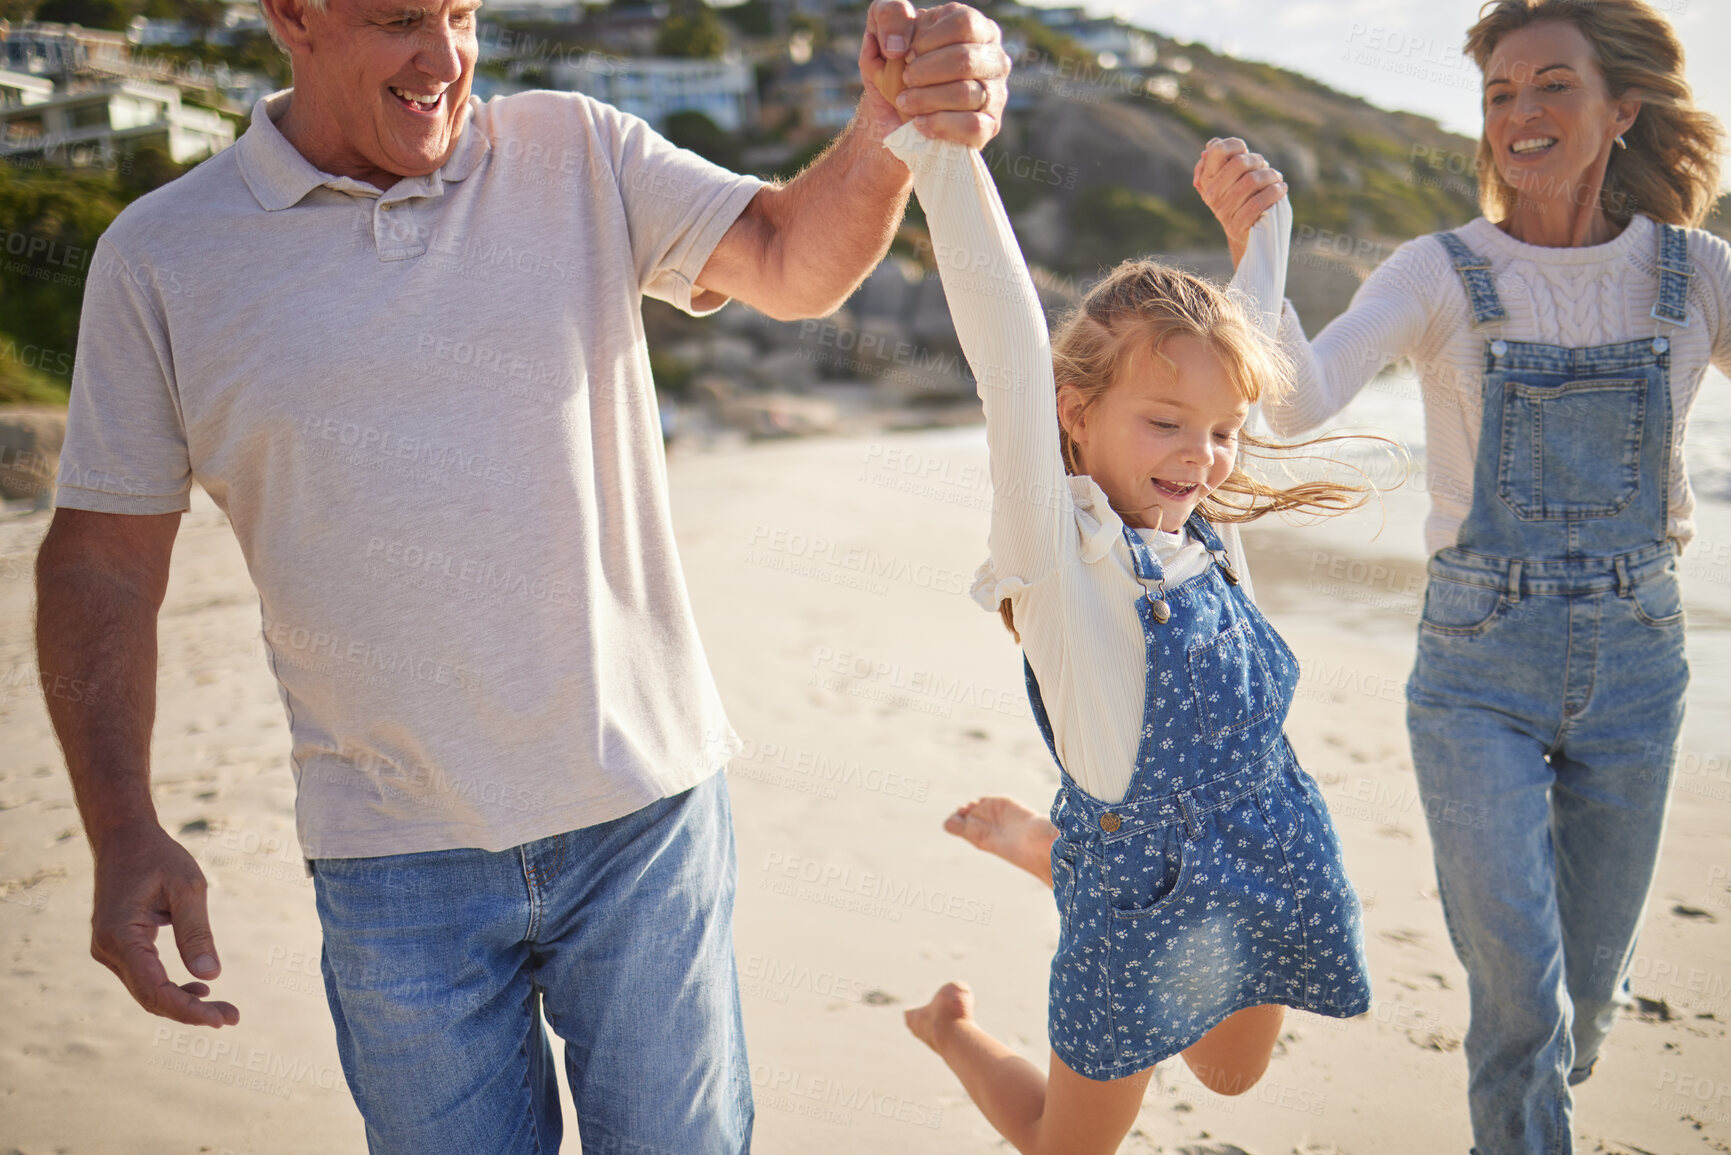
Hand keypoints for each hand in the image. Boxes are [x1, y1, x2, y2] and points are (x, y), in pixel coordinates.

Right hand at [90, 824, 238, 1027]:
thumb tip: (210, 976)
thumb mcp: (188, 888)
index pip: (154, 989)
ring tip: (222, 1008)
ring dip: (181, 1002)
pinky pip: (143, 978)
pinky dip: (169, 988)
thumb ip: (196, 932)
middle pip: (149, 997)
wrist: (124, 839)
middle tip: (232, 1017)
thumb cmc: (158, 858)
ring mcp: (107, 951)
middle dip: (190, 1012)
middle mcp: (107, 950)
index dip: (187, 1010)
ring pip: (145, 991)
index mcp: (121, 936)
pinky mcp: (116, 948)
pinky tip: (199, 990)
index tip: (221, 1019)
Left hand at [860, 0, 1009, 147]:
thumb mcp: (886, 32)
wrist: (895, 112)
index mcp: (976, 27)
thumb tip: (897, 44)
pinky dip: (940, 125)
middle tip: (905, 78)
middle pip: (965, 59)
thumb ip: (889, 17)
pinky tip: (919, 123)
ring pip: (966, 93)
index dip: (929, 40)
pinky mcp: (990, 125)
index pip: (964, 24)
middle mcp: (994, 58)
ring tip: (904, 102)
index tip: (907, 54)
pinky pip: (973, 126)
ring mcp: (996, 93)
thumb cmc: (896, 65)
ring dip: (926, 99)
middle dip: (925, 71)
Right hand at [1193, 137, 1287, 267]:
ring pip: (1251, 181)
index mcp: (1206, 179)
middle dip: (1258, 161)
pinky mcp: (1235, 227)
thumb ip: (1222, 160)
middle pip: (1239, 163)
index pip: (1218, 150)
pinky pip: (1257, 203)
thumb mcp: (1231, 178)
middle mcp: (1210, 195)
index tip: (1245, 151)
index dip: (1235, 145)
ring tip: (1277, 178)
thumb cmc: (1242, 199)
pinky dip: (1274, 193)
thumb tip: (1211, 145)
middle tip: (1266, 167)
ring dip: (1270, 176)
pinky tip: (1281, 189)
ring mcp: (1222, 212)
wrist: (1247, 235)